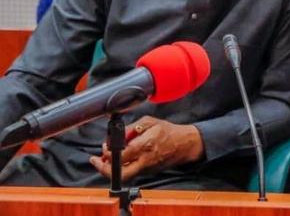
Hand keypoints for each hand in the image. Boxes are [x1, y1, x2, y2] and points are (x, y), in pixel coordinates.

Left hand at [89, 116, 204, 181]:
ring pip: (124, 174)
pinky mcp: (149, 172)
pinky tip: (121, 159)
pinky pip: (132, 172)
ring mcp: (147, 168)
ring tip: (106, 159)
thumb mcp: (150, 122)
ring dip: (112, 168)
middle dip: (104, 168)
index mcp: (145, 145)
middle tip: (97, 161)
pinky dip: (123, 167)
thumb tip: (117, 135)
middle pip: (120, 173)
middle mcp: (145, 160)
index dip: (108, 153)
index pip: (120, 155)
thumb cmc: (169, 131)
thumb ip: (131, 128)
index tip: (104, 147)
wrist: (185, 144)